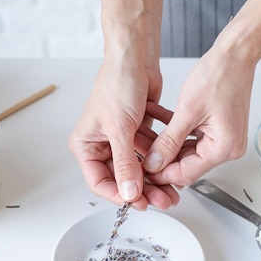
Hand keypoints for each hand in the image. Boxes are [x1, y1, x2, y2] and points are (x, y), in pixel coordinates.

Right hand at [68, 58, 179, 209]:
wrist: (135, 58)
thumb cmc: (117, 83)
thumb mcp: (120, 128)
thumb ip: (126, 164)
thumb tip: (129, 192)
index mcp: (86, 145)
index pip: (100, 182)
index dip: (120, 195)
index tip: (139, 203)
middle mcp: (102, 145)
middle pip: (123, 179)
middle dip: (144, 190)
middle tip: (162, 200)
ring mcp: (121, 140)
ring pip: (139, 169)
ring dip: (156, 178)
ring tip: (172, 190)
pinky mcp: (137, 134)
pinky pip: (149, 155)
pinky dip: (161, 161)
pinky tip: (173, 168)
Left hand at [142, 47, 254, 185]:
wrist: (235, 54)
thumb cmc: (219, 75)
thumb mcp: (187, 111)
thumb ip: (168, 142)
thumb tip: (154, 163)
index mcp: (223, 148)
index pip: (186, 173)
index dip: (161, 173)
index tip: (142, 170)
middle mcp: (227, 149)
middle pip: (187, 166)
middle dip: (162, 160)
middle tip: (140, 155)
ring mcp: (223, 140)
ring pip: (186, 153)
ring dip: (166, 146)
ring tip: (144, 138)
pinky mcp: (217, 131)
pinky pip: (191, 139)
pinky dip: (175, 134)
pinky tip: (158, 123)